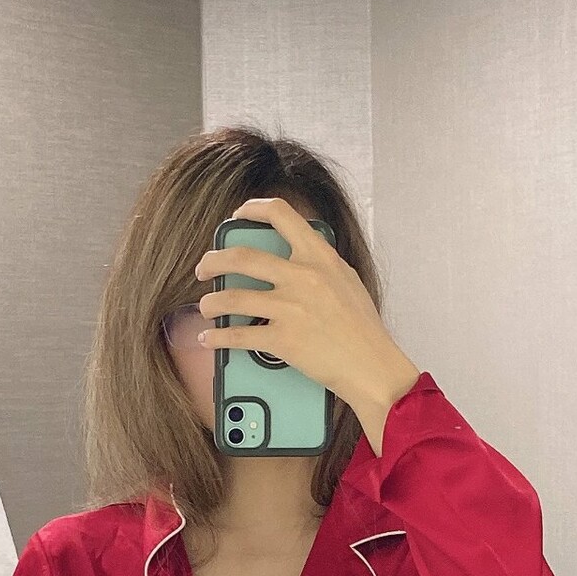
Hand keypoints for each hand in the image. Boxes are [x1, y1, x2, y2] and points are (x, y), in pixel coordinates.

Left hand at [194, 196, 420, 451]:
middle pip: (241, 256)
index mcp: (319, 256)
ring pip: (232, 297)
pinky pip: (238, 336)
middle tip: (204, 268)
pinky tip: (209, 338)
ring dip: (211, 302)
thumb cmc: (363, 328)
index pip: (281, 214)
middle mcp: (301, 276)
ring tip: (206, 306)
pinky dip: (217, 338)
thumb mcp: (346, 280)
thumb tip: (296, 256)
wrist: (372, 366)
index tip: (237, 216)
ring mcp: (290, 308)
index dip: (252, 210)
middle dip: (213, 261)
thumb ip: (320, 264)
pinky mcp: (282, 340)